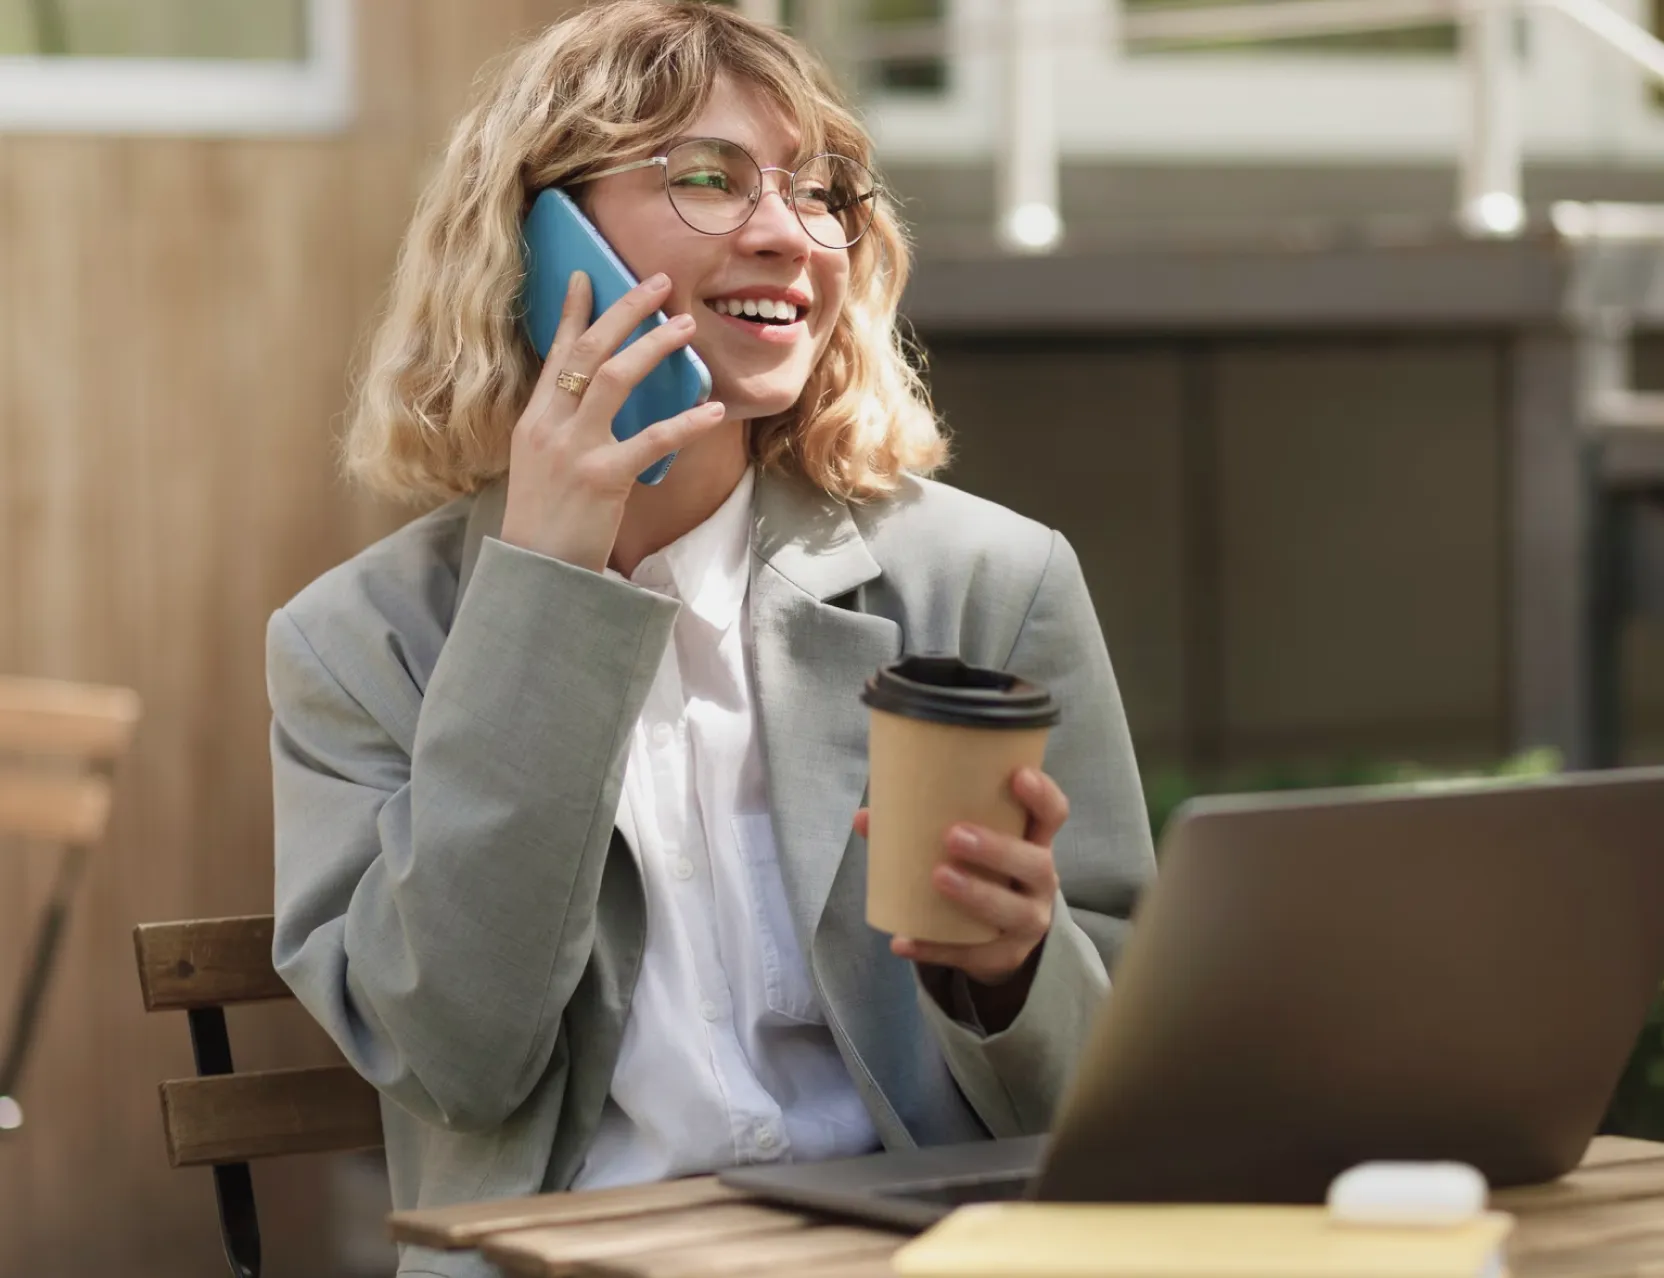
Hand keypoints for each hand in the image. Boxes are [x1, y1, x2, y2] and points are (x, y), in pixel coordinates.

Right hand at [499, 270, 727, 572]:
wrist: (535, 573)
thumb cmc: (545, 522)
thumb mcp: (540, 465)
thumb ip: (564, 429)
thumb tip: (596, 402)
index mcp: (534, 420)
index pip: (556, 354)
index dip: (574, 313)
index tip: (588, 275)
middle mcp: (550, 426)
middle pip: (588, 352)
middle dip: (624, 312)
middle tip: (658, 283)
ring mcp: (574, 450)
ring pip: (614, 379)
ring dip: (653, 347)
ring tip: (686, 326)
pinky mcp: (602, 478)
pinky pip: (651, 440)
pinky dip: (685, 422)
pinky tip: (712, 410)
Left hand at [854, 766, 1068, 987]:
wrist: (1003, 938)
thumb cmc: (982, 872)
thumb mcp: (971, 848)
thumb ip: (924, 826)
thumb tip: (865, 816)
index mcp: (1034, 843)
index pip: (1052, 815)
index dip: (1041, 795)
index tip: (1018, 775)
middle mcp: (1040, 881)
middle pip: (1036, 864)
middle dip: (997, 849)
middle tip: (953, 836)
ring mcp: (1028, 921)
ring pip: (1013, 911)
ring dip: (976, 894)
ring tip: (939, 878)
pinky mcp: (1003, 956)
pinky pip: (972, 954)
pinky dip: (935, 949)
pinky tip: (904, 941)